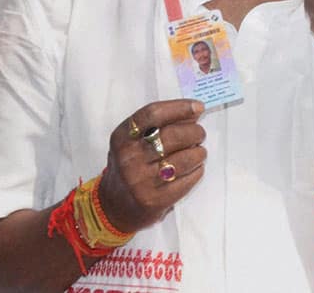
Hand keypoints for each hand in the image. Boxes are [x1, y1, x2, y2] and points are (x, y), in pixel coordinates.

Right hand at [98, 100, 206, 232]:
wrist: (114, 206)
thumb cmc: (130, 165)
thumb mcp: (132, 141)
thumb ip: (158, 125)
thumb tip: (194, 111)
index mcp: (122, 138)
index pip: (153, 114)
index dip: (180, 108)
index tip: (198, 107)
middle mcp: (129, 158)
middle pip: (173, 135)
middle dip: (195, 132)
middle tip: (199, 134)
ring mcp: (142, 181)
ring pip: (185, 158)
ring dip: (199, 152)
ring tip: (198, 152)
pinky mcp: (156, 199)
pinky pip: (189, 179)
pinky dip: (197, 170)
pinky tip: (193, 169)